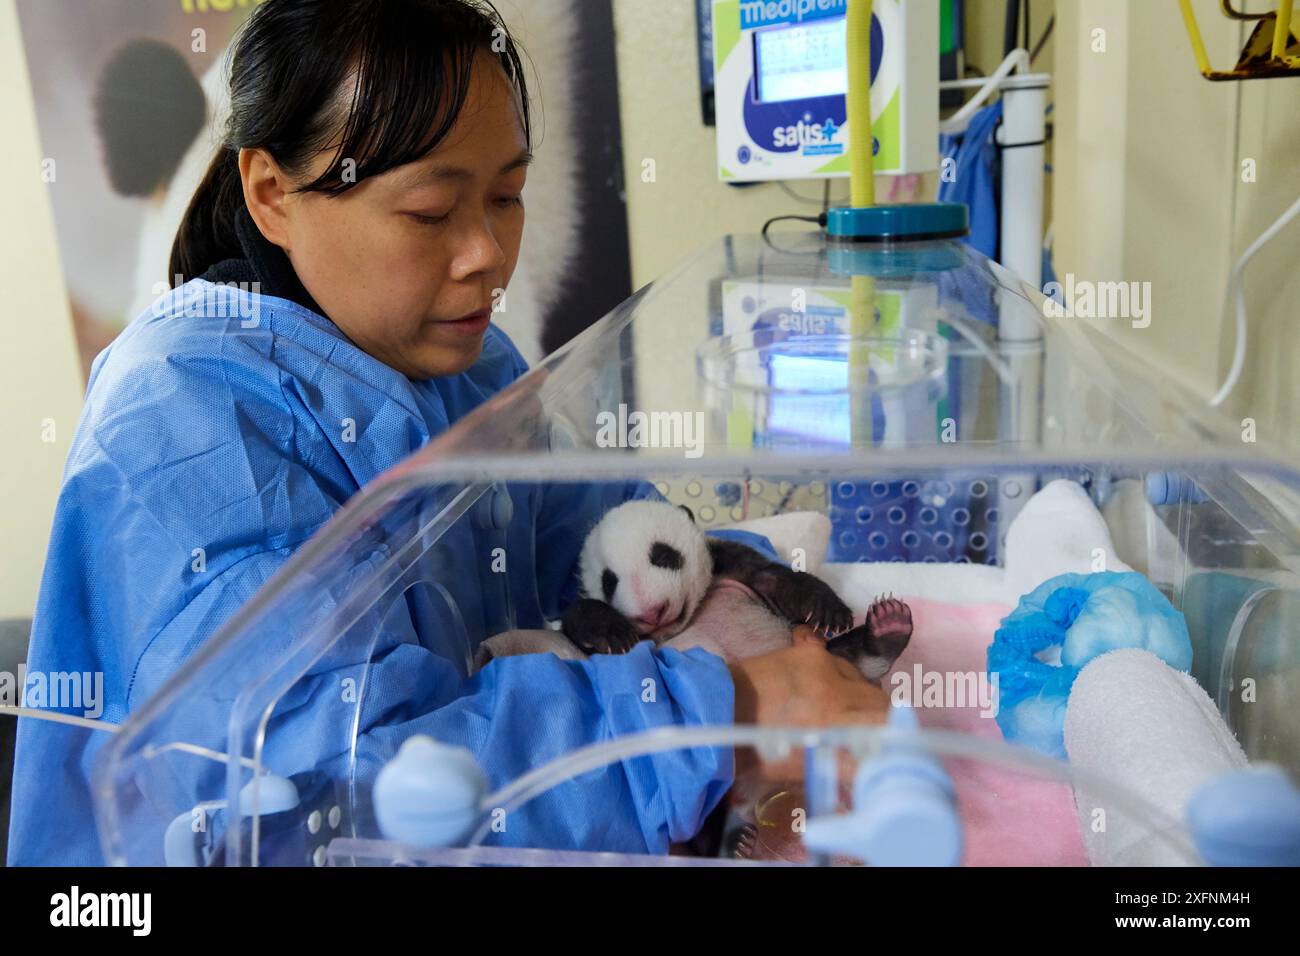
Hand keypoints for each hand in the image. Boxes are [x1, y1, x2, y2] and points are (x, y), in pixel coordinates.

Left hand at [727, 626, 890, 781]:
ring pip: (866, 684)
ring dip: (862, 699)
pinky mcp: (812, 653)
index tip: (894, 749)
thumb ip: (843, 763)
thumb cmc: (755, 751)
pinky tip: (825, 687)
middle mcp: (836, 701)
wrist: (716, 709)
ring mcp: (825, 672)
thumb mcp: (803, 769)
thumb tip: (873, 762)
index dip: (897, 741)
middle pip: (883, 706)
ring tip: (840, 711)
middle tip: (868, 733)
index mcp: (833, 735)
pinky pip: (844, 665)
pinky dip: (842, 677)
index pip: (888, 733)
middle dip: (881, 721)